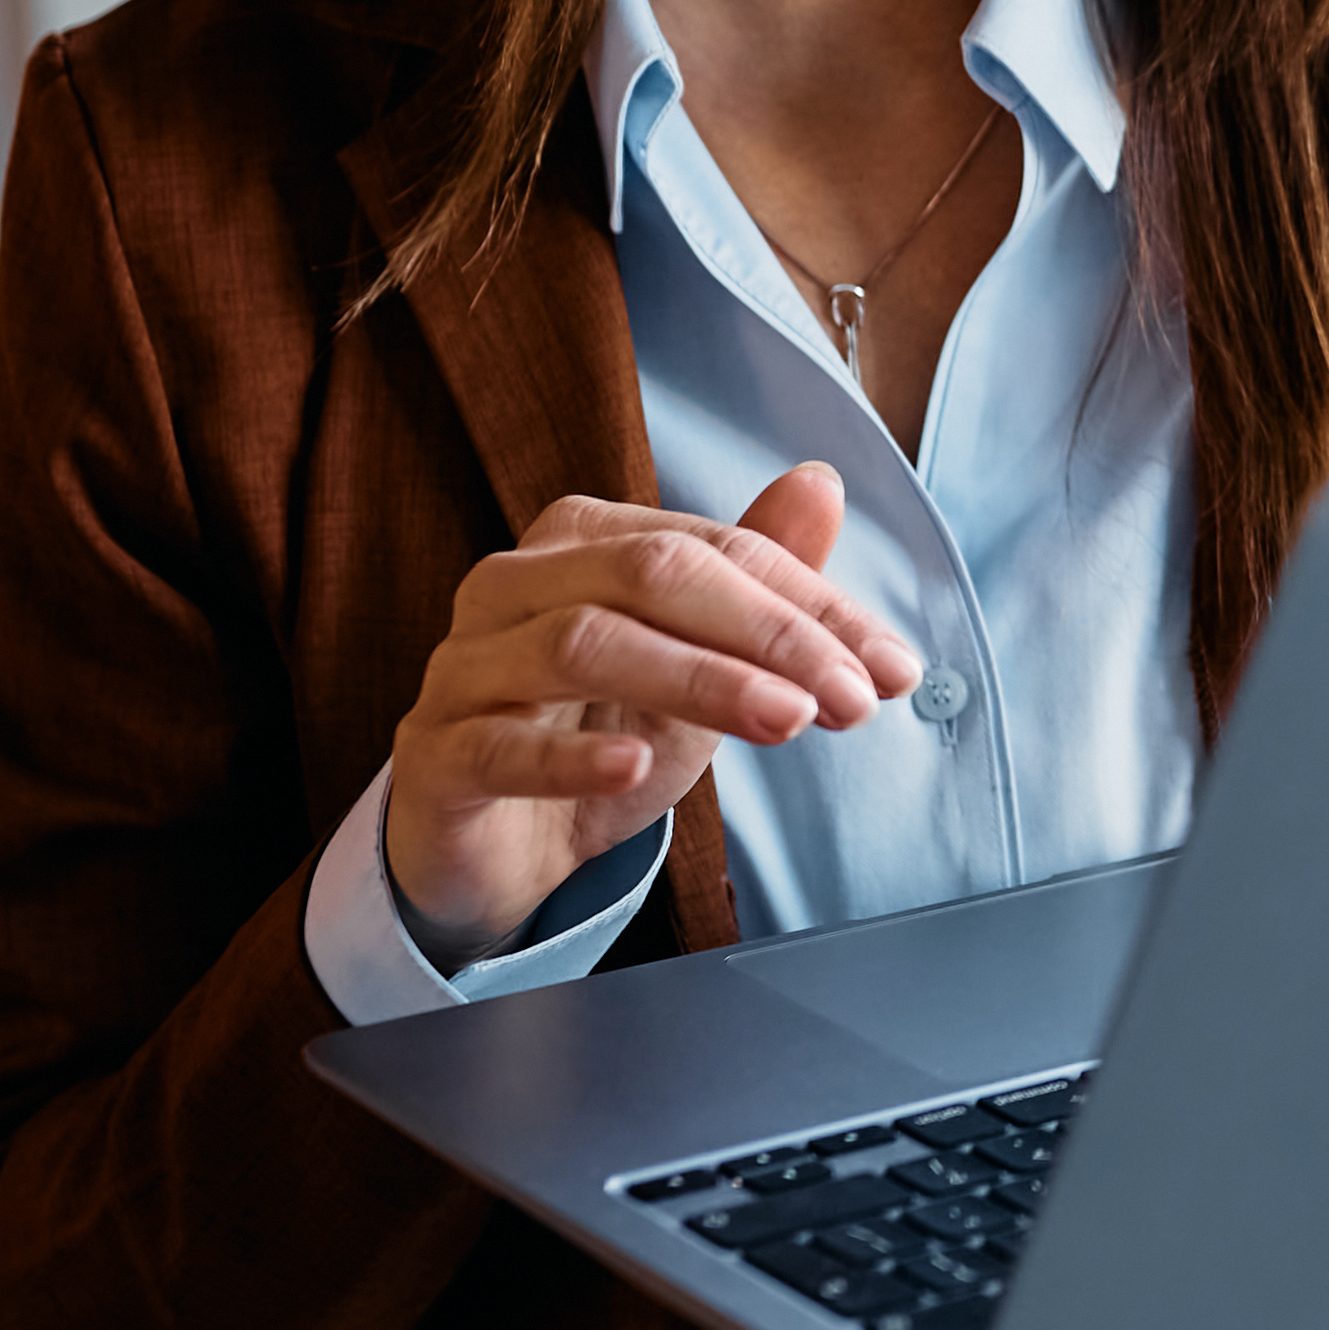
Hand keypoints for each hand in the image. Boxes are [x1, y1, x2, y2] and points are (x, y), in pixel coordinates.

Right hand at [388, 465, 920, 963]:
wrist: (497, 847)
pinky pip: (498, 744)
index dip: (812, 605)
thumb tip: (821, 482)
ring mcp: (464, 666)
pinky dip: (571, 754)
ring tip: (786, 722)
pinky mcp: (435, 754)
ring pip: (583, 644)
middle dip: (769, 633)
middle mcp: (512, 584)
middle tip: (851, 698)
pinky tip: (632, 765)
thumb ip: (756, 579)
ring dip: (700, 681)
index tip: (894, 669)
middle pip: (651, 574)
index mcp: (581, 540)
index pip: (714, 550)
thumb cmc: (599, 734)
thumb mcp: (698, 662)